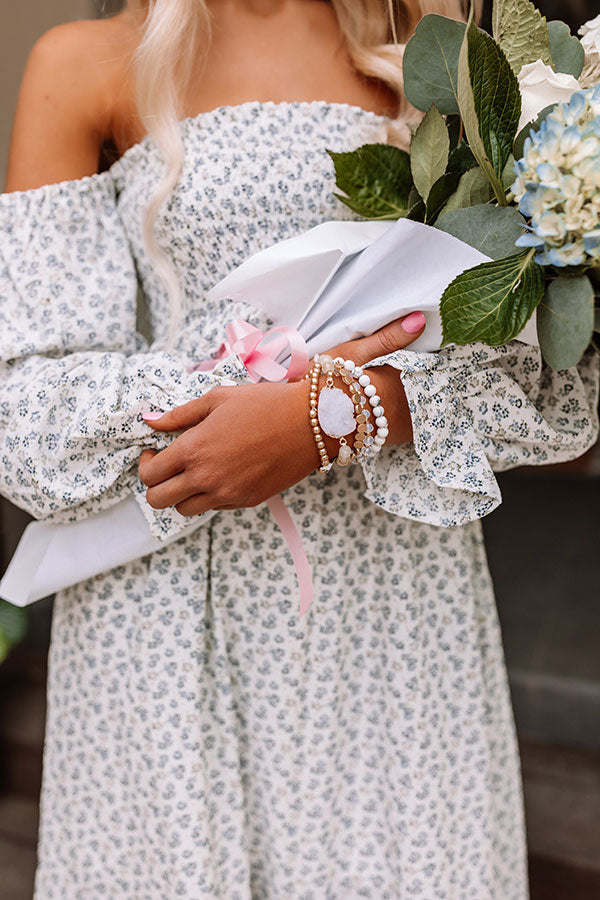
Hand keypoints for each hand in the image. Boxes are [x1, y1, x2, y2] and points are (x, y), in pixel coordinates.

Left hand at [138, 311, 424, 514]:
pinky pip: (214, 507)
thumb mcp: (217, 399)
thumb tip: (149, 420)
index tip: (152, 452)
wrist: (310, 423)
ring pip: (184, 510)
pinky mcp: (246, 502)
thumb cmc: (264, 403)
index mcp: (193, 449)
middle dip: (155, 486)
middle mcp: (206, 478)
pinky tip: (222, 472)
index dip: (144, 464)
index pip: (149, 474)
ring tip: (194, 472)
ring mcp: (227, 495)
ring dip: (181, 494)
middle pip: (158, 501)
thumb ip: (179, 415)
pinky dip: (209, 496)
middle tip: (165, 468)